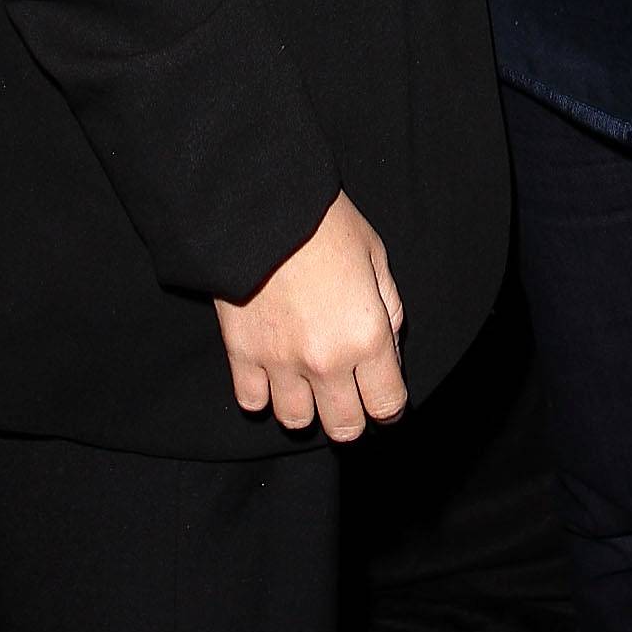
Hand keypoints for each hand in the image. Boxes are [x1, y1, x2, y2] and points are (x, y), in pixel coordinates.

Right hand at [213, 190, 406, 441]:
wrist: (263, 205)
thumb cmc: (325, 223)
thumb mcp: (376, 257)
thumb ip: (388, 309)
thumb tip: (388, 349)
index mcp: (367, 337)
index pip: (386, 405)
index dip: (389, 409)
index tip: (383, 402)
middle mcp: (326, 361)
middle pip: (343, 427)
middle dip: (351, 417)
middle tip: (346, 396)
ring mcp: (280, 363)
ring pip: (296, 421)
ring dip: (305, 408)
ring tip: (306, 385)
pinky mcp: (241, 354)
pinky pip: (251, 401)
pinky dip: (262, 394)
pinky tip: (270, 374)